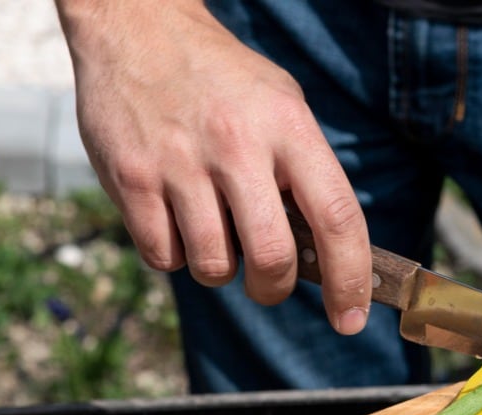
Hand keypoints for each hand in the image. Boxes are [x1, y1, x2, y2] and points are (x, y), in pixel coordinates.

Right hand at [55, 0, 371, 333]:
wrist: (139, 28)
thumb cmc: (223, 82)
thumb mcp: (282, 108)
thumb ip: (305, 176)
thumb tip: (327, 260)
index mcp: (287, 127)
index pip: (336, 217)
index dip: (351, 279)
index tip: (351, 319)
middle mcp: (236, 144)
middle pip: (272, 258)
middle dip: (273, 287)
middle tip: (267, 280)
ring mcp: (179, 163)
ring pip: (213, 267)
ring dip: (219, 268)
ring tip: (212, 228)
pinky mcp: (131, 178)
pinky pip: (163, 257)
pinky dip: (173, 253)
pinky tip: (174, 216)